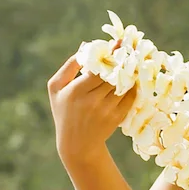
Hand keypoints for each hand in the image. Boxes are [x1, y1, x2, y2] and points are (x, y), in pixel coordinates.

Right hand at [47, 51, 136, 165]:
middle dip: (120, 62)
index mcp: (75, 90)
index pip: (97, 67)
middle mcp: (92, 100)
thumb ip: (69, 66)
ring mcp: (106, 110)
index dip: (108, 55)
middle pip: (112, 74)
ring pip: (122, 83)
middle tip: (125, 52)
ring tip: (129, 64)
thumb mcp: (56, 88)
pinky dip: (132, 86)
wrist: (77, 144)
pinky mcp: (117, 117)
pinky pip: (130, 96)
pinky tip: (130, 80)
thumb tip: (87, 46)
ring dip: (128, 73)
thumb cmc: (64, 111)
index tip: (116, 46)